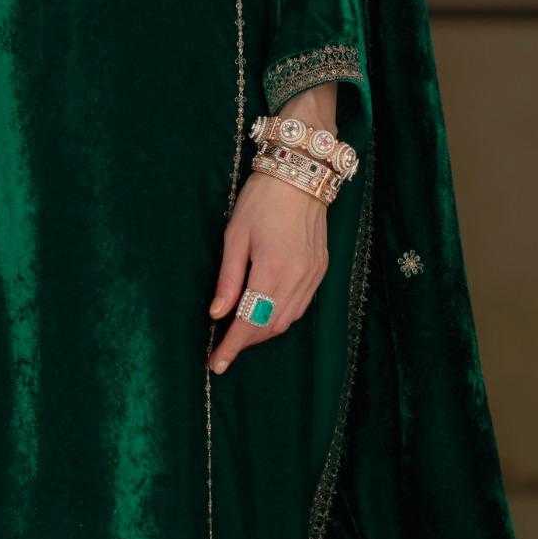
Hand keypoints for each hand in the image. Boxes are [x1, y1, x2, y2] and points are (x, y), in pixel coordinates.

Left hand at [206, 168, 329, 372]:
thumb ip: (228, 278)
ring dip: (263, 332)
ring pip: (288, 320)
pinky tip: (265, 314)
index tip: (216, 364)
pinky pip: (301, 306)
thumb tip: (217, 314)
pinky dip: (281, 318)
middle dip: (246, 342)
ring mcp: (313, 275)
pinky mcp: (321, 269)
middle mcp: (297, 278)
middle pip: (270, 326)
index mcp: (272, 270)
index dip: (232, 346)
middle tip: (222, 349)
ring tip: (240, 335)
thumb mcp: (235, 236)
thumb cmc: (261, 200)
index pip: (249, 321)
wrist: (301, 174)